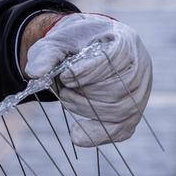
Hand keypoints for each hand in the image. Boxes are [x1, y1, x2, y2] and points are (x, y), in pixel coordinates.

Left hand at [23, 13, 152, 146]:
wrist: (88, 50)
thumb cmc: (75, 44)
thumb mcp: (58, 41)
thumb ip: (46, 53)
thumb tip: (35, 72)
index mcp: (125, 40)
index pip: (116, 58)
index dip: (88, 71)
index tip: (65, 75)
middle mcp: (140, 66)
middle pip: (118, 88)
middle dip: (85, 93)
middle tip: (63, 90)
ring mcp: (140, 91)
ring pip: (120, 110)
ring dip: (87, 110)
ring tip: (67, 99)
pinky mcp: (133, 112)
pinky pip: (121, 130)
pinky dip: (98, 135)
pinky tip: (76, 135)